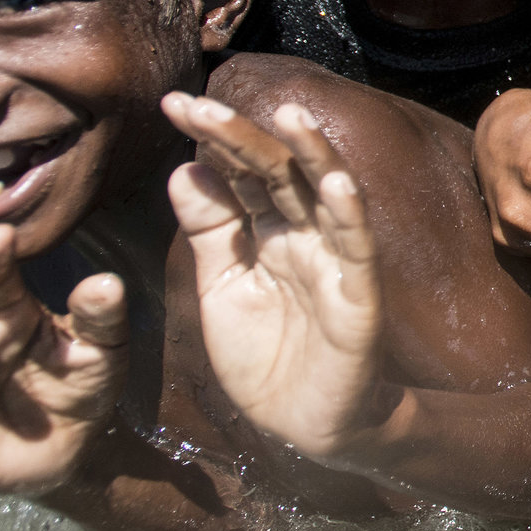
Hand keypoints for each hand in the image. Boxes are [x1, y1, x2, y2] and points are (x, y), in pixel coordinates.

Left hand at [165, 92, 390, 464]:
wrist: (302, 427)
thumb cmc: (266, 359)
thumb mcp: (220, 290)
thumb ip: (209, 232)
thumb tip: (185, 167)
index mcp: (267, 232)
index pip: (242, 172)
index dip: (213, 138)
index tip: (173, 103)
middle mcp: (303, 236)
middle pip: (277, 172)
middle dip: (241, 135)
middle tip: (199, 103)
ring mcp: (333, 262)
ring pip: (326, 196)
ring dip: (311, 154)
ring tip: (289, 113)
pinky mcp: (357, 297)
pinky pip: (357, 249)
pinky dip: (349, 213)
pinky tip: (336, 181)